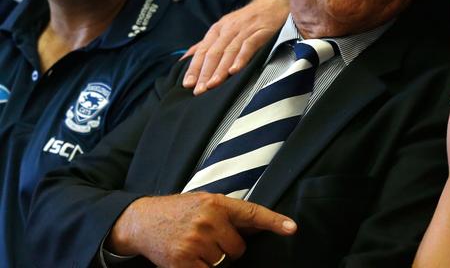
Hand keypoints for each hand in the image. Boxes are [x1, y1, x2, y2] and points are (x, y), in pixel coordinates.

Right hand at [107, 193, 296, 267]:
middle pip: (238, 248)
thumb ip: (230, 213)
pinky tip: (189, 257)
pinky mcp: (183, 261)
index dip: (274, 221)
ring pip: (223, 263)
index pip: (252, 213)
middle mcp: (208, 220)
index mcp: (216, 202)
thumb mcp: (204, 202)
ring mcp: (196, 241)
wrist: (142, 220)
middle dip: (228, 248)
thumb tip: (259, 226)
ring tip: (195, 245)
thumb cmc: (178, 211)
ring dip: (213, 260)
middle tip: (208, 238)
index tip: (292, 228)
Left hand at [182, 0, 288, 94]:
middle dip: (205, 73)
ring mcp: (244, 30)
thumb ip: (207, 43)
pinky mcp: (260, 32)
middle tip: (198, 90)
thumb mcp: (224, 27)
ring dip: (220, 69)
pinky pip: (248, 46)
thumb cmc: (248, 18)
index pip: (202, 50)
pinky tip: (235, 71)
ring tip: (212, 84)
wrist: (273, 2)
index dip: (194, 67)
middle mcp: (228, 29)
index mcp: (218, 29)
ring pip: (229, 51)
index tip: (187, 83)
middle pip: (213, 53)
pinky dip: (241, 58)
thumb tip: (186, 57)